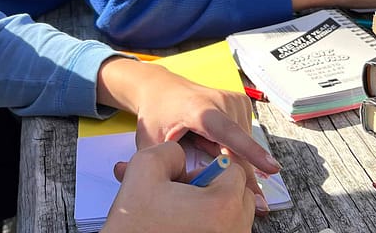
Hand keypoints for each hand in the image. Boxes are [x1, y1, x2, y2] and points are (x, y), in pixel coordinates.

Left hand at [95, 57, 278, 206]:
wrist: (160, 88)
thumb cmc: (155, 115)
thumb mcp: (152, 143)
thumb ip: (165, 166)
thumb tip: (176, 188)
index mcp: (199, 111)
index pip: (229, 133)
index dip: (250, 152)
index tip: (272, 168)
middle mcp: (221, 101)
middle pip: (239, 148)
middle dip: (233, 171)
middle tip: (217, 173)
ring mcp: (234, 99)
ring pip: (244, 144)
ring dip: (229, 153)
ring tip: (200, 140)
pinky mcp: (242, 101)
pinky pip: (244, 135)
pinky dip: (233, 143)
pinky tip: (212, 136)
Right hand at [101, 142, 255, 232]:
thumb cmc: (135, 223)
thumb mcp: (144, 167)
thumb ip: (171, 150)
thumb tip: (183, 157)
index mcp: (223, 205)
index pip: (235, 170)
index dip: (206, 170)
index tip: (186, 182)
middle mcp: (234, 230)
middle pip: (240, 195)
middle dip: (213, 191)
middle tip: (183, 198)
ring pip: (233, 217)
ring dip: (211, 210)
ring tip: (180, 214)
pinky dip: (207, 227)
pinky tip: (181, 227)